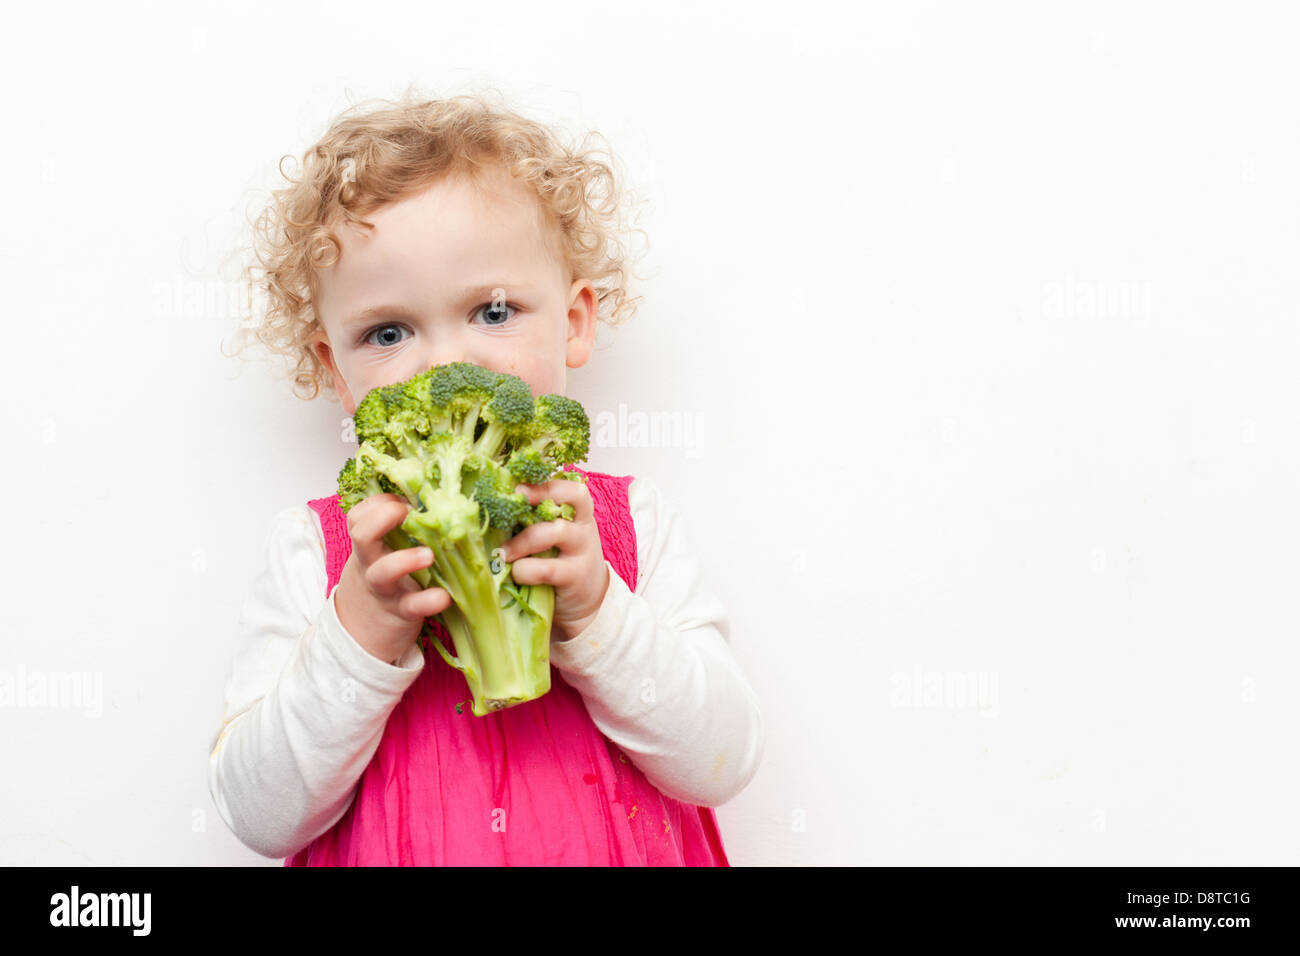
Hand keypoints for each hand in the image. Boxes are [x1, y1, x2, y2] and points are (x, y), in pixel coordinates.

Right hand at [334, 494, 452, 663]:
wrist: (365, 630)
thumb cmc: (385, 580)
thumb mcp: (382, 553)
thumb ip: (399, 529)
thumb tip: (435, 498)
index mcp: (369, 544)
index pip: (359, 515)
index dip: (378, 503)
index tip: (402, 501)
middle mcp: (372, 562)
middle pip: (362, 535)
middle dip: (381, 518)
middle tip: (407, 512)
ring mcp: (385, 588)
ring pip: (383, 572)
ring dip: (403, 560)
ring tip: (428, 555)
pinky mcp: (402, 611)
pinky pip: (412, 605)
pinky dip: (427, 601)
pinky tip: (443, 596)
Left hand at [501, 479, 609, 640]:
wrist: (586, 600)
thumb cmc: (561, 562)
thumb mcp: (554, 538)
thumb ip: (533, 522)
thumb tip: (490, 508)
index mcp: (576, 513)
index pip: (570, 488)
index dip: (545, 484)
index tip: (518, 487)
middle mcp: (583, 527)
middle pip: (569, 499)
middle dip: (535, 499)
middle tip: (506, 507)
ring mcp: (582, 550)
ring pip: (557, 530)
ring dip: (524, 540)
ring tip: (503, 553)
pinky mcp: (575, 576)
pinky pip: (549, 568)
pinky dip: (526, 569)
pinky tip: (517, 574)